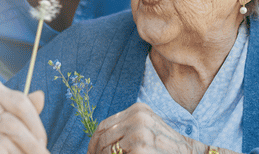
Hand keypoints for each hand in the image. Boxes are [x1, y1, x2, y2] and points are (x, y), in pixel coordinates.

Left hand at [86, 103, 220, 153]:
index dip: (94, 140)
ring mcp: (139, 131)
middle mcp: (137, 117)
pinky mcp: (139, 148)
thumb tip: (99, 142)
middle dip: (95, 151)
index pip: (105, 124)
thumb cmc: (167, 148)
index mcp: (138, 109)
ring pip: (107, 148)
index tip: (91, 152)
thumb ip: (126, 130)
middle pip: (103, 135)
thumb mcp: (147, 130)